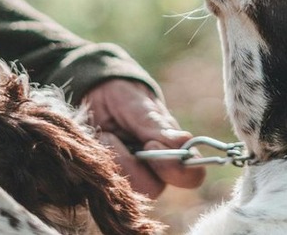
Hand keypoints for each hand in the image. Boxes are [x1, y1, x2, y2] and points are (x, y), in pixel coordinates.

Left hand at [82, 79, 205, 197]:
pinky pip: (101, 186)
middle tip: (114, 136)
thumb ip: (157, 125)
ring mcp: (131, 180)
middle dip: (130, 164)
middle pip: (152, 189)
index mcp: (174, 152)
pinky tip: (95, 144)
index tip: (151, 144)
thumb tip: (185, 141)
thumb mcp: (137, 104)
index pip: (192, 176)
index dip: (173, 168)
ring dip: (110, 160)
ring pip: (125, 190)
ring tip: (104, 135)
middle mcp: (156, 171)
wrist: (94, 95)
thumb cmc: (123, 97)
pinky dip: (95, 163)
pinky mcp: (107, 183)